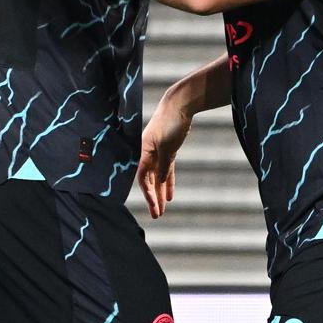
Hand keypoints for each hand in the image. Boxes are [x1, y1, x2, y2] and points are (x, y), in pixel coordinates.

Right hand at [136, 92, 195, 218]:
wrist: (178, 106)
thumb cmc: (170, 123)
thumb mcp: (167, 147)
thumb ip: (162, 165)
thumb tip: (159, 182)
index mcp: (143, 152)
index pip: (143, 178)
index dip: (148, 193)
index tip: (155, 206)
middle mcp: (148, 155)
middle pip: (149, 181)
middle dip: (153, 199)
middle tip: (157, 216)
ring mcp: (158, 154)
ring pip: (158, 178)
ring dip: (160, 193)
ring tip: (162, 210)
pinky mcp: (167, 152)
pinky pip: (166, 171)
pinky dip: (168, 182)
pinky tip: (170, 196)